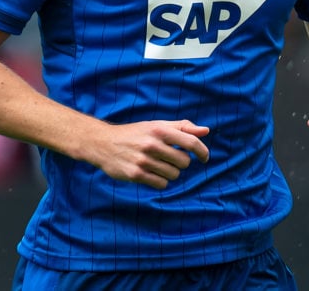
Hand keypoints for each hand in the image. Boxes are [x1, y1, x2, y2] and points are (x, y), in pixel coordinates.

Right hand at [87, 119, 209, 188]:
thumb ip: (182, 127)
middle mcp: (152, 144)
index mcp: (159, 130)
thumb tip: (206, 131)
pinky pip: (161, 184)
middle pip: (184, 162)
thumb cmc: (134, 133)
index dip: (202, 152)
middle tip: (169, 158)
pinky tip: (150, 173)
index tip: (204, 158)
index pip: (191, 142)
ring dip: (169, 172)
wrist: (102, 143)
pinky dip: (160, 181)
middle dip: (180, 162)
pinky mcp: (135, 174)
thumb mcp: (156, 125)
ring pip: (174, 175)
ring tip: (157, 165)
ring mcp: (143, 160)